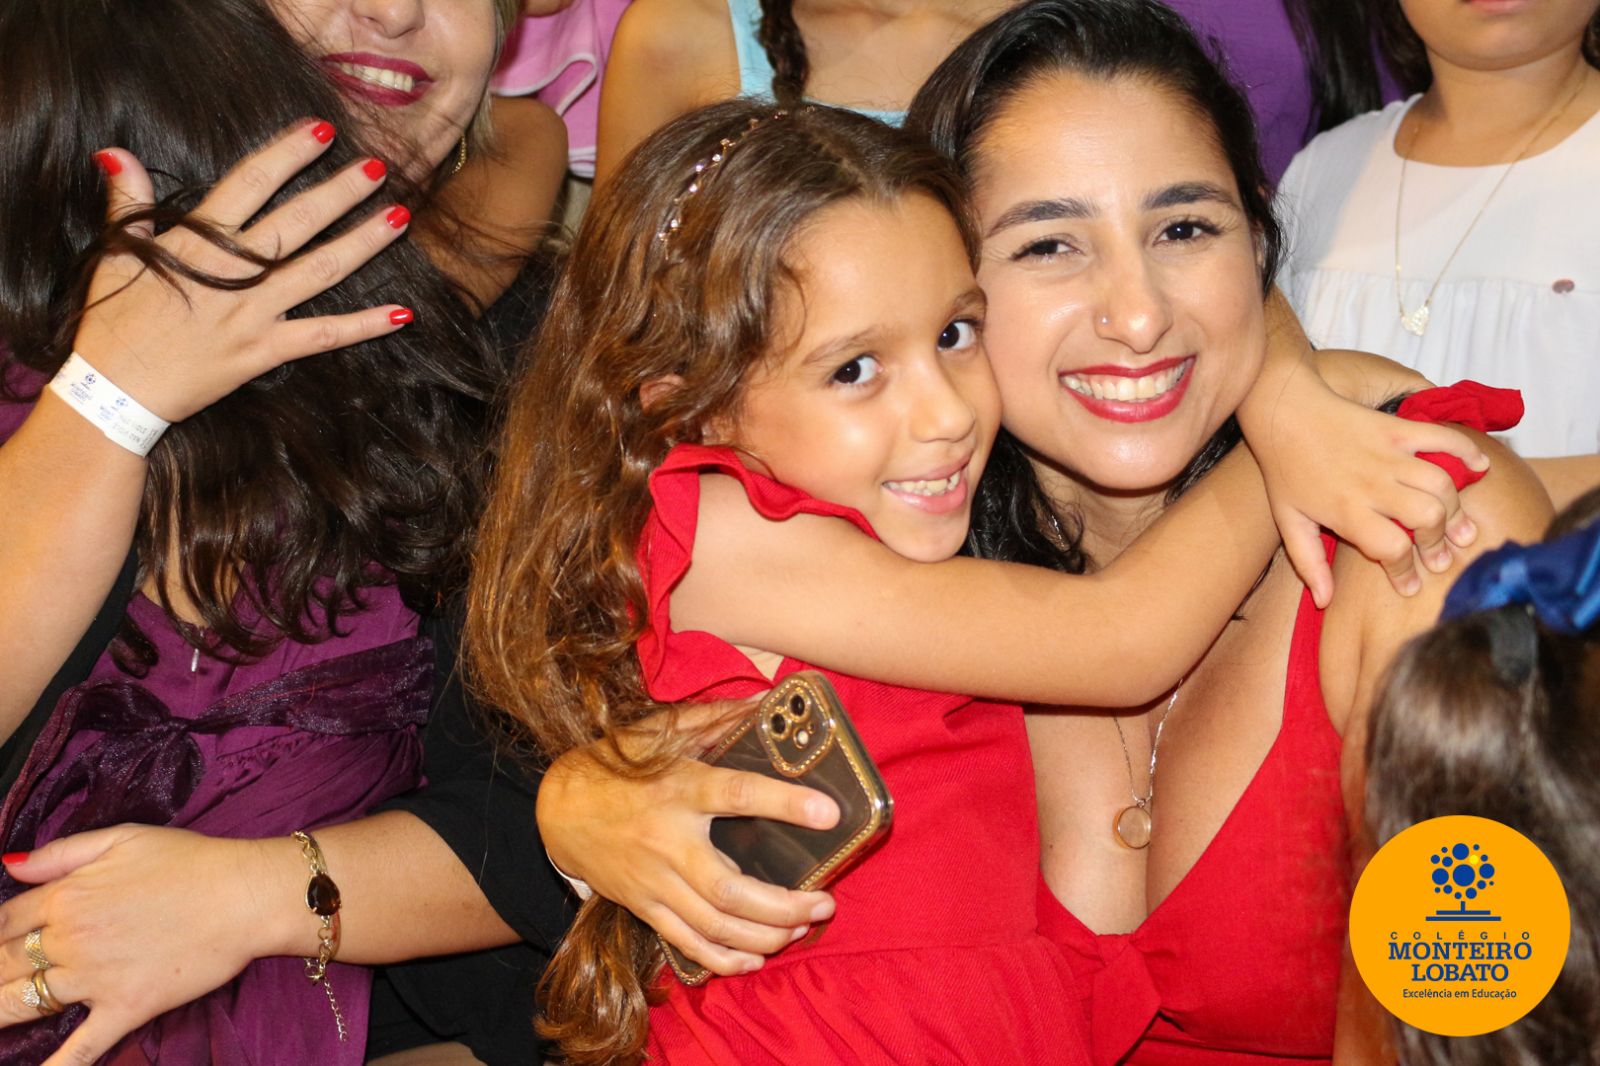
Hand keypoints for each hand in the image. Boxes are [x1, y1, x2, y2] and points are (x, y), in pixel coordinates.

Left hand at [0, 825, 293, 1064]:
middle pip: (2, 964)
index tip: (0, 943)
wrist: (244, 896)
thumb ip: (62, 852)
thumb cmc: (191, 861)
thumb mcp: (124, 838)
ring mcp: (94, 978)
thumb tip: (9, 866)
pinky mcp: (125, 1008)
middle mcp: (70, 938)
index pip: (4, 921)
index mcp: (67, 895)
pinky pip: (79, 1047)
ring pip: (22, 1004)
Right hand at [73, 119, 413, 423]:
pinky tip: (403, 313)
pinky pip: (324, 336)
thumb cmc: (112, 320)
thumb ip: (128, 201)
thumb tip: (117, 152)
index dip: (288, 154)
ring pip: (320, 270)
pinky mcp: (265, 351)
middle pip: (298, 221)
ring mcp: (255, 312)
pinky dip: (365, 325)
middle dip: (341, 192)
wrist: (115, 389)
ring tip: (401, 217)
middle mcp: (235, 272)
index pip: (251, 183)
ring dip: (363, 243)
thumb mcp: (116, 252)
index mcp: (199, 240)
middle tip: (381, 167)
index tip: (323, 130)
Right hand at [539, 707, 840, 975]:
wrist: (559, 810)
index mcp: (679, 789)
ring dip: (765, 934)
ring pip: (714, 924)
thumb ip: (715, 718)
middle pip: (729, 888)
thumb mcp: (661, 732)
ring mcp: (654, 881)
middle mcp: (668, 841)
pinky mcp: (643, 906)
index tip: (828, 812)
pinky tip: (756, 956)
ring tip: (802, 928)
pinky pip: (686, 943)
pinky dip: (724, 957)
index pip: (737, 794)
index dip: (784, 803)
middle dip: (784, 905)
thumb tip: (767, 701)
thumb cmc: (617, 766)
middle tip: (826, 903)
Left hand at [1242, 353, 1484, 604]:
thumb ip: (1309, 563)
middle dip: (1438, 543)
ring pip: (1441, 484)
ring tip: (1460, 529)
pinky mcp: (1399, 427)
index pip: (1391, 550)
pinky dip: (1467, 452)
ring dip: (1456, 509)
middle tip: (1440, 557)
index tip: (1410, 585)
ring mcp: (1389, 454)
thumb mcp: (1289, 522)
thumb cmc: (1285, 470)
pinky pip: (1444, 438)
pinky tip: (1479, 468)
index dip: (1405, 573)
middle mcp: (1372, 484)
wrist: (1285, 411)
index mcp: (1346, 510)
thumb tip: (1324, 601)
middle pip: (1427, 518)